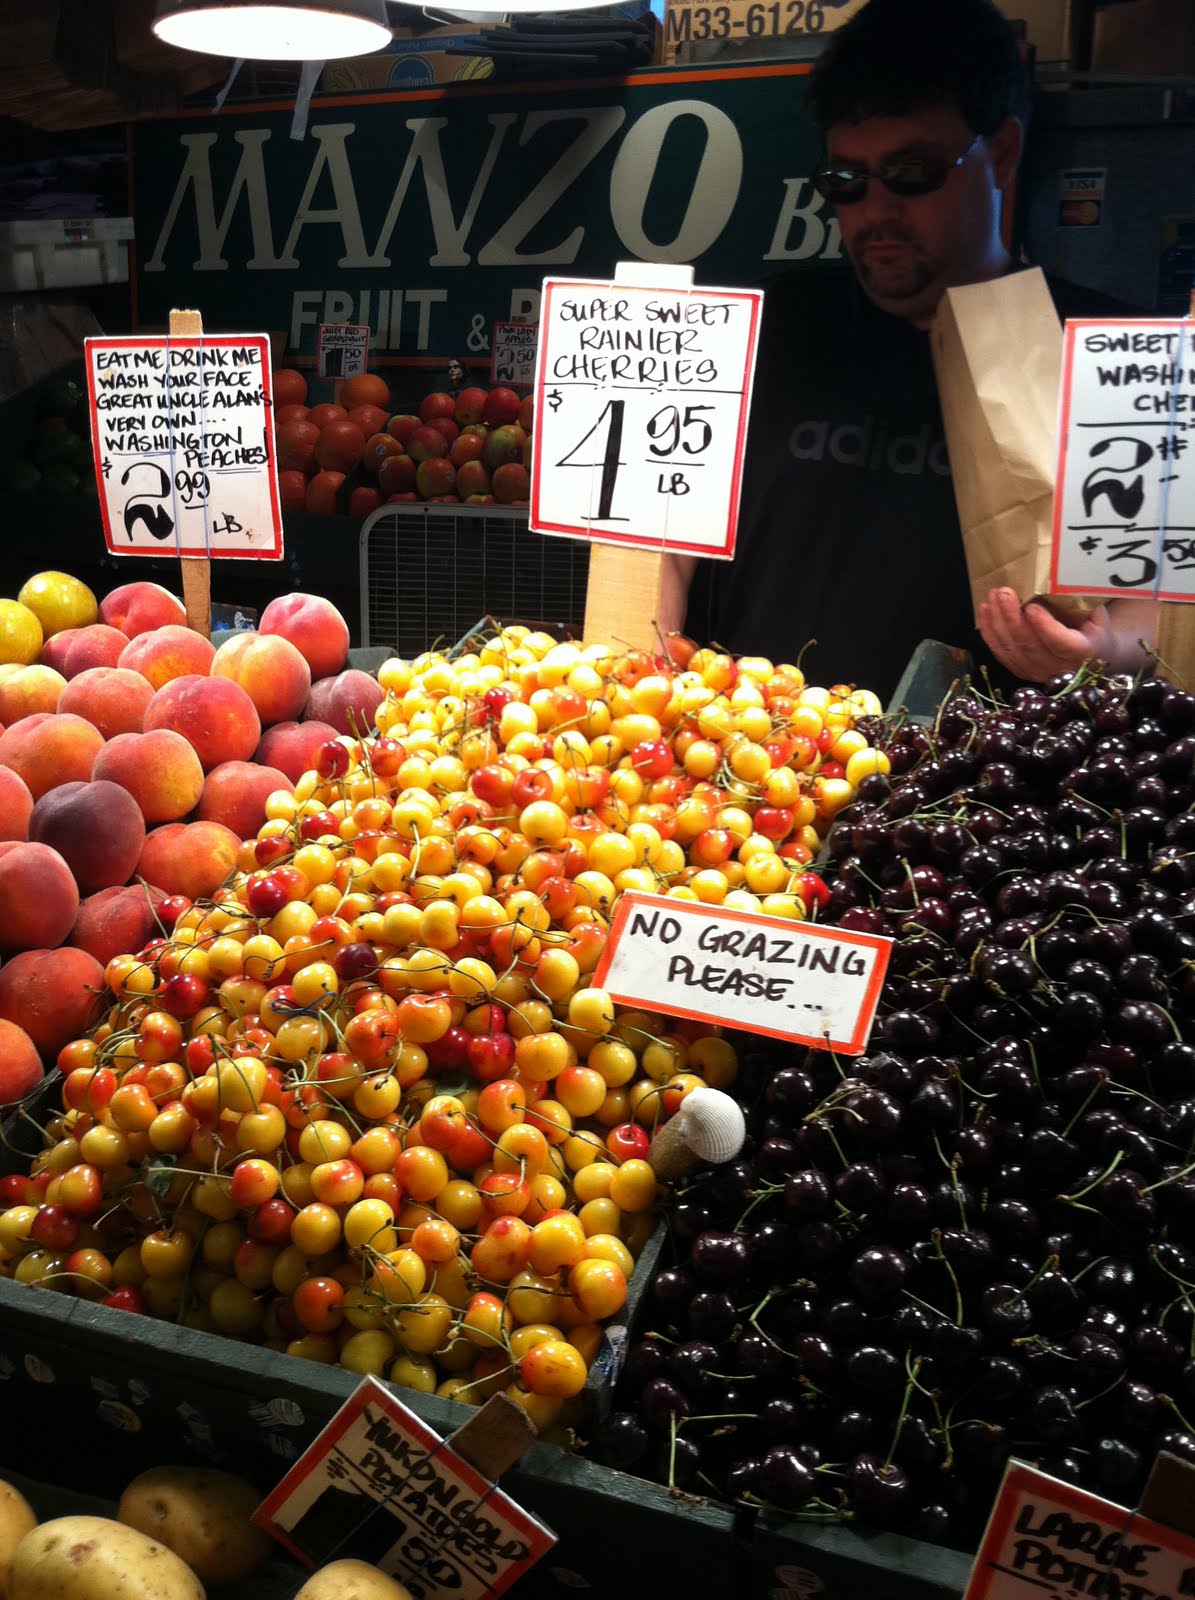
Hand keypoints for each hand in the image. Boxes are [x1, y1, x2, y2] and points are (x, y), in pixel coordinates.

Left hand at [978, 586, 1116, 682]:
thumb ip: (1080, 602)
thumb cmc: (1093, 627)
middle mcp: (1059, 668)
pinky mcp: (1021, 670)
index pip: (1062, 643)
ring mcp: (1037, 672)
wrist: (1092, 655)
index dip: (1045, 627)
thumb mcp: (1096, 614)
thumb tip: (1060, 578)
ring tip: (992, 597)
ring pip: (1012, 649)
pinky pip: (1001, 652)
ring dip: (997, 622)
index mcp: (1084, 652)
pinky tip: (985, 611)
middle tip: (1004, 593)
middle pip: (1030, 646)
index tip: (1031, 607)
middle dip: (1012, 618)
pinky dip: (989, 632)